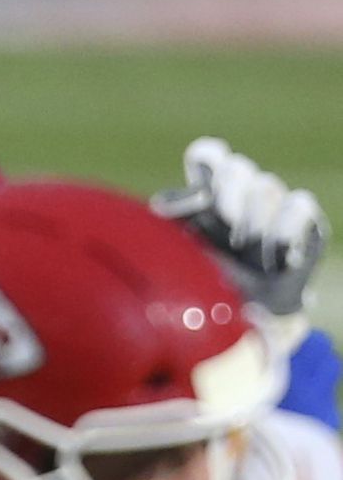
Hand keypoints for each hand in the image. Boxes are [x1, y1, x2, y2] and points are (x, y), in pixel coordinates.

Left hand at [153, 137, 328, 317]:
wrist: (241, 323)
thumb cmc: (201, 285)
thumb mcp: (176, 253)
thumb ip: (174, 219)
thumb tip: (186, 197)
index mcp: (205, 196)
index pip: (208, 156)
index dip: (207, 160)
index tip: (202, 197)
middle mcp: (240, 195)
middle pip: (237, 168)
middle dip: (227, 201)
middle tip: (226, 236)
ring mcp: (274, 205)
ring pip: (266, 186)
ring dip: (253, 225)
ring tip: (246, 254)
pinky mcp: (305, 221)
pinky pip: (298, 204)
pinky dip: (283, 231)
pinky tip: (274, 258)